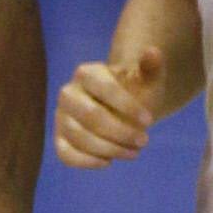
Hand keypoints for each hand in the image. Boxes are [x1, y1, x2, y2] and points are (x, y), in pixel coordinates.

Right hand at [54, 46, 165, 169]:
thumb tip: (153, 51)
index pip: (105, 89)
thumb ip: (151, 66)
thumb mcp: (146, 80)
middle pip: (91, 117)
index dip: (128, 106)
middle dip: (120, 132)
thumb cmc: (133, 92)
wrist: (119, 109)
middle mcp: (68, 94)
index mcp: (86, 73)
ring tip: (133, 152)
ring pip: (80, 138)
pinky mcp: (60, 140)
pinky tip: (108, 161)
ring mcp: (61, 118)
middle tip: (144, 141)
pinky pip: (66, 155)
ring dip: (110, 149)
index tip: (149, 120)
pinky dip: (87, 162)